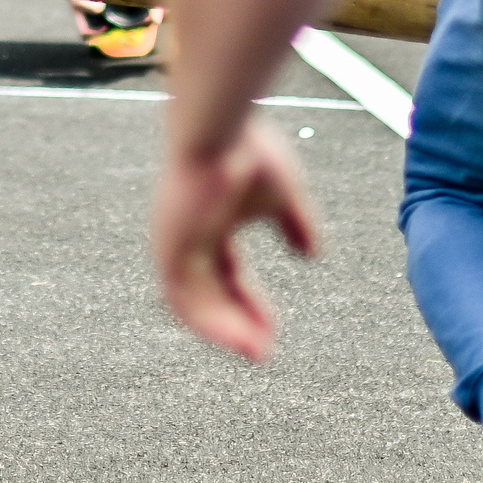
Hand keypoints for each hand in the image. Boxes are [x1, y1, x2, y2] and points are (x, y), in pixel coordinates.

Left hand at [152, 119, 320, 361]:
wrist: (218, 129)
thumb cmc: (250, 151)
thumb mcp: (284, 195)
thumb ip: (297, 226)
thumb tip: (314, 256)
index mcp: (211, 225)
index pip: (229, 276)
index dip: (249, 304)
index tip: (271, 331)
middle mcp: (189, 238)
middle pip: (210, 294)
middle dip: (236, 324)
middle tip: (262, 352)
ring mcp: (174, 244)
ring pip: (194, 302)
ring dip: (224, 330)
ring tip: (256, 352)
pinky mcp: (168, 248)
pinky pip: (183, 298)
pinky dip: (209, 321)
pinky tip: (236, 337)